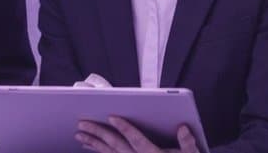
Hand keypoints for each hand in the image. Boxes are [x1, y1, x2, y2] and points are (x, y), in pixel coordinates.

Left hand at [76, 117, 199, 152]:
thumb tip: (183, 128)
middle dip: (98, 133)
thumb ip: (187, 144)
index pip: (137, 140)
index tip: (112, 117)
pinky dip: (99, 151)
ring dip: (94, 144)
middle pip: (117, 146)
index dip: (125, 128)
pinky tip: (90, 145)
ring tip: (80, 135)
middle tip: (82, 123)